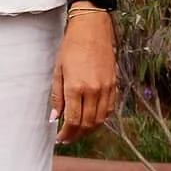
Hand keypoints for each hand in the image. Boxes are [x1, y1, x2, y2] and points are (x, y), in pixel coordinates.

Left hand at [52, 8, 118, 144]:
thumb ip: (57, 97)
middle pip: (88, 123)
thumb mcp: (58, 72)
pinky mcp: (115, 84)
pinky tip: (92, 120)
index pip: (73, 120)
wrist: (92, 31)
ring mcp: (107, 88)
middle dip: (77, 135)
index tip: (60, 138)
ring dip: (89, 130)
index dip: (67, 133)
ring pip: (101, 119)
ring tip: (78, 133)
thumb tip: (55, 117)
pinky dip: (101, 118)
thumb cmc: (71, 49)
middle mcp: (94, 90)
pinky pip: (110, 109)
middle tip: (67, 139)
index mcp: (76, 87)